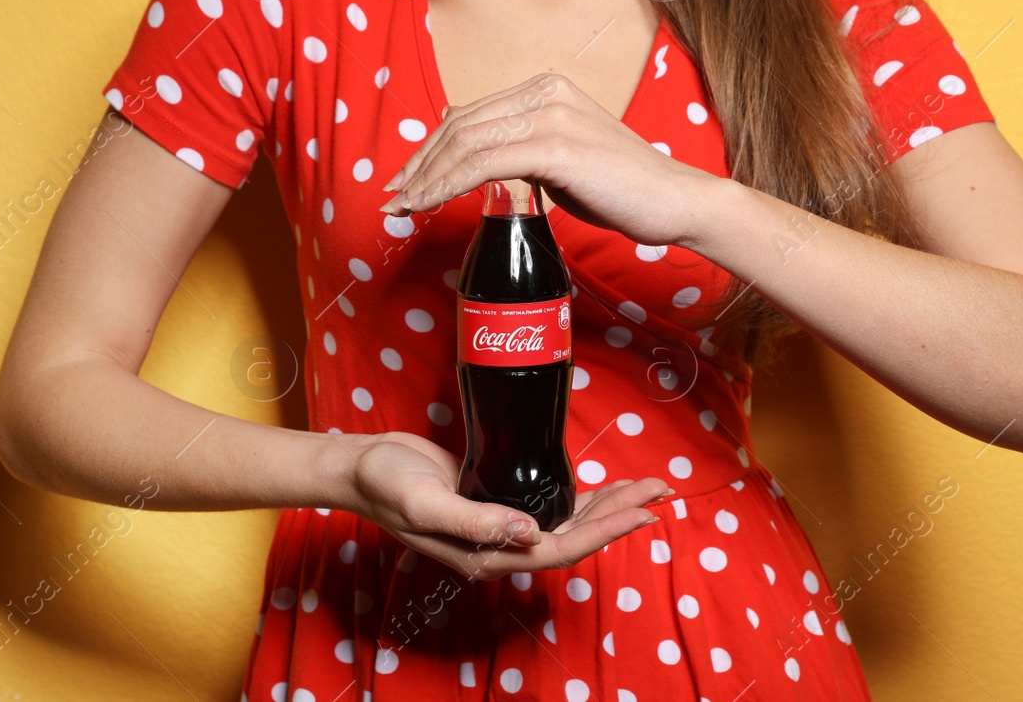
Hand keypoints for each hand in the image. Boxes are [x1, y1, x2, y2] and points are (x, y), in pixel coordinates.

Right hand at [347, 430, 670, 580]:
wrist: (361, 467)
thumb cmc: (387, 484)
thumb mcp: (427, 502)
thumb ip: (477, 520)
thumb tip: (530, 530)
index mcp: (487, 556)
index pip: (560, 549)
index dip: (605, 532)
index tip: (643, 514)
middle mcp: (499, 545)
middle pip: (573, 536)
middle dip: (619, 514)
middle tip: (661, 491)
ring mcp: (499, 524)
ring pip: (566, 520)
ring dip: (607, 505)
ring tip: (645, 487)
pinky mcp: (496, 498)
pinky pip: (548, 503)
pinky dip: (579, 495)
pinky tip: (600, 484)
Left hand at [378, 73, 712, 246]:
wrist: (674, 201)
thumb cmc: (621, 188)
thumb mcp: (562, 158)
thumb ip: (522, 150)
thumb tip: (476, 161)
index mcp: (545, 88)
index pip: (470, 115)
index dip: (430, 149)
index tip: (407, 180)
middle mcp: (544, 92)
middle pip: (460, 125)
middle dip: (419, 164)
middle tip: (393, 197)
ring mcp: (551, 117)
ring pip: (465, 143)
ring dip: (426, 177)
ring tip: (402, 206)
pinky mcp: (556, 148)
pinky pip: (483, 164)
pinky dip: (447, 185)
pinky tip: (429, 204)